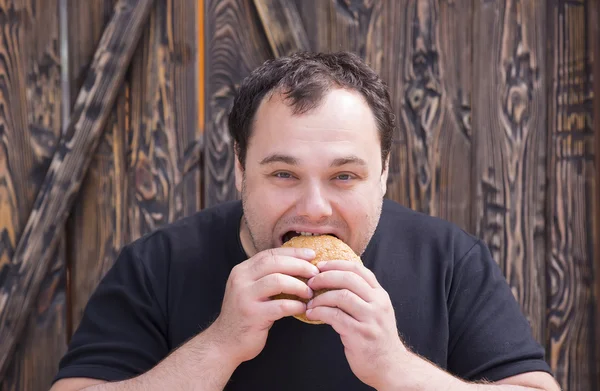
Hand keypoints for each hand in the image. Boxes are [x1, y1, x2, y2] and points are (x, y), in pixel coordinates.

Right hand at [209, 247, 319, 365]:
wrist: (225, 342)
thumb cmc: (245, 315)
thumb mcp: (250, 290)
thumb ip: (266, 277)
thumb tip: (298, 266)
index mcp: (242, 271)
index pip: (270, 254)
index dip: (293, 252)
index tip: (311, 255)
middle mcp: (241, 280)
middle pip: (275, 263)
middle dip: (299, 265)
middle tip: (315, 273)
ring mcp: (245, 297)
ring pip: (278, 281)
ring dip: (299, 285)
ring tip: (309, 292)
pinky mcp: (252, 315)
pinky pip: (280, 306)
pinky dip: (295, 305)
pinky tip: (302, 308)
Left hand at [305, 260, 405, 389]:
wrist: (391, 367)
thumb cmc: (377, 338)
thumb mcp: (376, 311)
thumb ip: (361, 296)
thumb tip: (333, 280)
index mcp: (380, 295)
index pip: (358, 269)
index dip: (336, 264)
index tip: (320, 266)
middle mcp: (378, 304)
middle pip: (349, 279)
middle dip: (326, 277)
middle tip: (310, 282)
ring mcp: (371, 319)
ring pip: (342, 296)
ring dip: (321, 297)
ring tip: (310, 302)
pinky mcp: (360, 334)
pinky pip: (335, 316)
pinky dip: (320, 312)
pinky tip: (312, 314)